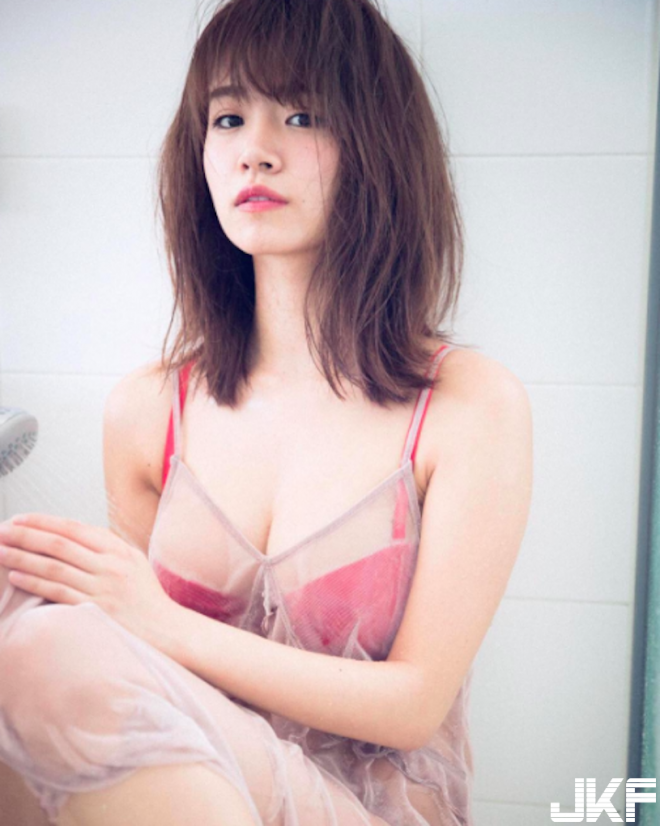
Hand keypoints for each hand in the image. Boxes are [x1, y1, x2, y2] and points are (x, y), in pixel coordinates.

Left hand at [0, 512, 176, 650]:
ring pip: (54, 567)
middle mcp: (110, 565)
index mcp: (118, 549)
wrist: (166, 629)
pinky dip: (34, 583)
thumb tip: (76, 534)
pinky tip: (16, 576)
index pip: (74, 528)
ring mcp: (102, 587)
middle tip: (2, 531)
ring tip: (1, 551)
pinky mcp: (95, 610)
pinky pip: (58, 592)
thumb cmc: (147, 597)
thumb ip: (108, 547)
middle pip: (59, 544)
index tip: (20, 518)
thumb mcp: (135, 562)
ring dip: (23, 558)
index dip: (44, 522)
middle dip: (26, 536)